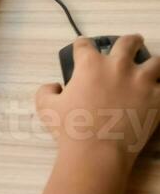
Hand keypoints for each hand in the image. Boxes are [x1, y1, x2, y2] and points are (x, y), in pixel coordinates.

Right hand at [37, 35, 159, 162]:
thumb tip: (54, 86)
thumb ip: (46, 91)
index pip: (85, 45)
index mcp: (90, 64)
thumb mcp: (45, 107)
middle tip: (132, 44)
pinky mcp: (157, 98)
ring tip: (151, 68)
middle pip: (128, 42)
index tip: (82, 48)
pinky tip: (157, 92)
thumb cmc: (69, 128)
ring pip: (156, 61)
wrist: (97, 152)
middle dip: (130, 41)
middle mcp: (119, 66)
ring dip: (152, 63)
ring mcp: (142, 81)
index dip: (82, 45)